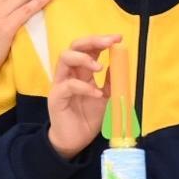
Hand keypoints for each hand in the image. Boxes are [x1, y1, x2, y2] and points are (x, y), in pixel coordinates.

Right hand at [46, 34, 120, 158]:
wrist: (75, 141)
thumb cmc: (88, 117)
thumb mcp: (107, 97)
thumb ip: (112, 81)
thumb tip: (121, 64)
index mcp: (81, 71)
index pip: (88, 48)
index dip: (101, 40)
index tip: (117, 38)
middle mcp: (69, 73)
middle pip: (74, 46)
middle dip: (92, 41)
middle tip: (108, 42)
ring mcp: (60, 83)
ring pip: (64, 58)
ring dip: (84, 59)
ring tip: (99, 68)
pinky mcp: (56, 97)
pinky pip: (68, 85)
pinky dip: (83, 87)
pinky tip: (96, 93)